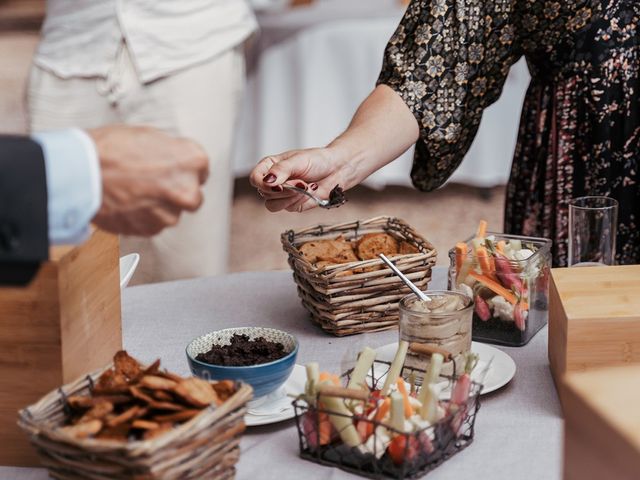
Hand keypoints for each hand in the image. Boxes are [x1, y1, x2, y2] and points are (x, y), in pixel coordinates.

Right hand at [89, 125, 208, 234]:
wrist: (80, 172)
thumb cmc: (111, 148)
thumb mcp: (149, 135)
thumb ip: (171, 152)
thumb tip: (175, 160)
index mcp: (193, 161)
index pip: (200, 169)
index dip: (183, 168)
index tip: (171, 168)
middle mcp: (188, 190)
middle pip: (191, 195)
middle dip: (176, 191)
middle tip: (152, 182)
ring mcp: (170, 213)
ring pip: (171, 212)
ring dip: (158, 205)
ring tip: (132, 190)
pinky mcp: (151, 229)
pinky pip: (153, 224)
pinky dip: (143, 216)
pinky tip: (126, 202)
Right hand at [250, 146, 356, 211]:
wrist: (337, 169)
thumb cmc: (318, 160)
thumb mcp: (298, 160)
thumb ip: (281, 170)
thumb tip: (267, 181)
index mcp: (270, 166)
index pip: (255, 179)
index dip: (263, 185)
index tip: (278, 185)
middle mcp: (273, 181)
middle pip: (265, 194)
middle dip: (285, 190)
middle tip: (301, 182)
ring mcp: (282, 194)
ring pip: (273, 205)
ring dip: (291, 197)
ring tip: (306, 186)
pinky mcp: (292, 204)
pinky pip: (289, 208)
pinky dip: (301, 200)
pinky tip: (311, 190)